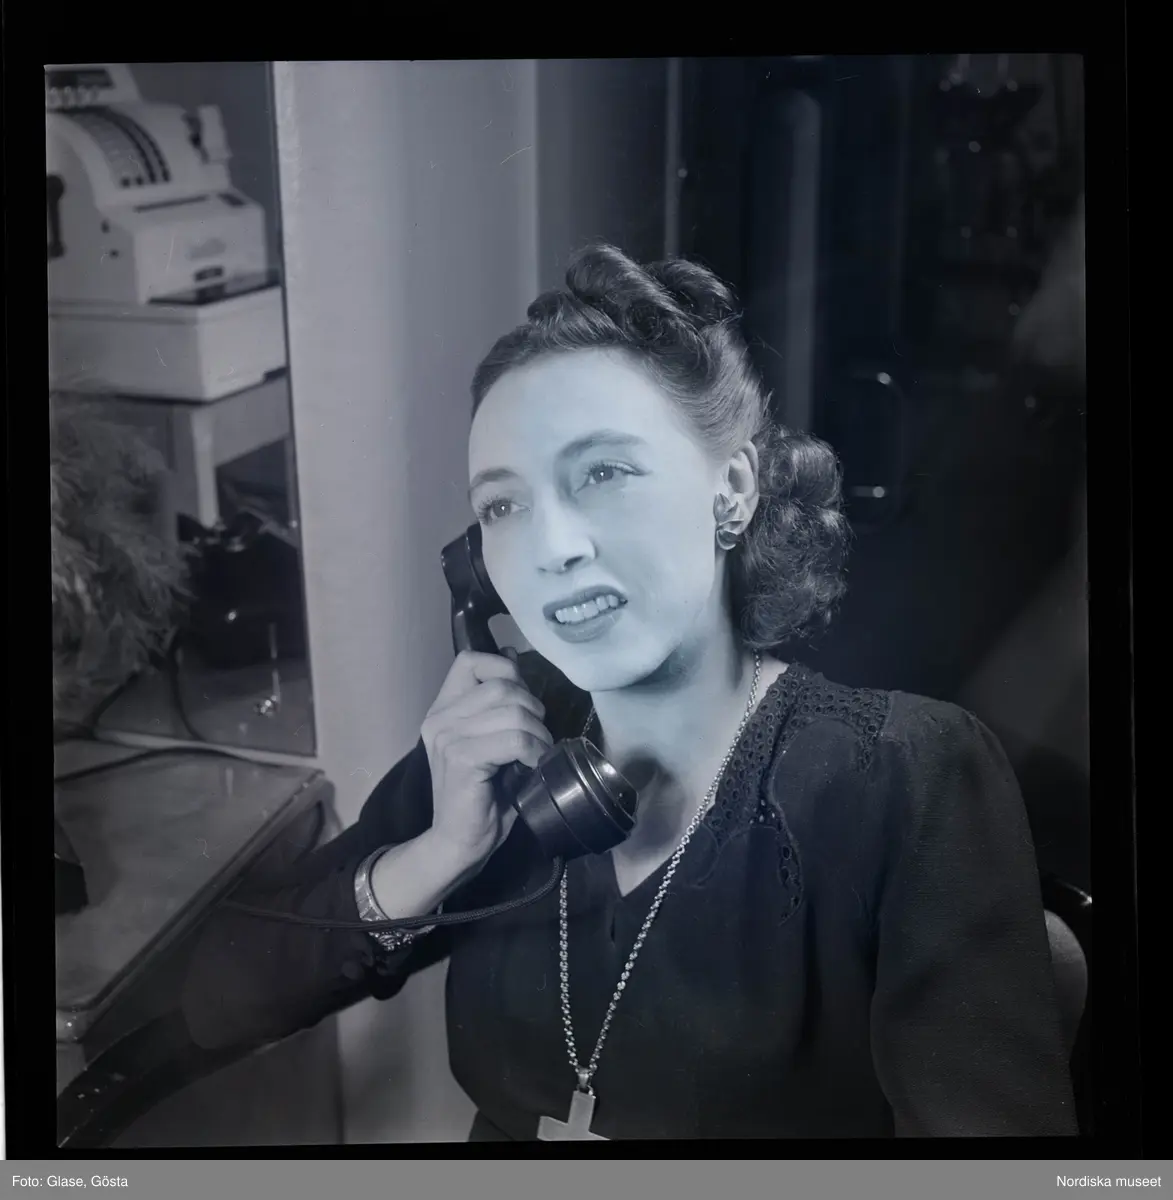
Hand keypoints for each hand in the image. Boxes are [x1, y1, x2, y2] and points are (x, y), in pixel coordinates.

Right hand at [420, 650, 552, 866]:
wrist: (459, 841)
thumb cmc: (481, 793)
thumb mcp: (491, 738)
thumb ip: (497, 701)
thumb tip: (513, 656)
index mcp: (443, 709)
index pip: (470, 660)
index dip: (504, 670)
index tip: (521, 699)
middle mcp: (439, 718)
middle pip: (502, 686)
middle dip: (533, 708)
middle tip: (537, 736)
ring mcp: (447, 738)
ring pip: (513, 712)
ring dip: (538, 733)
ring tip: (536, 753)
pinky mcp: (462, 759)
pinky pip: (514, 739)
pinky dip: (533, 750)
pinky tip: (532, 765)